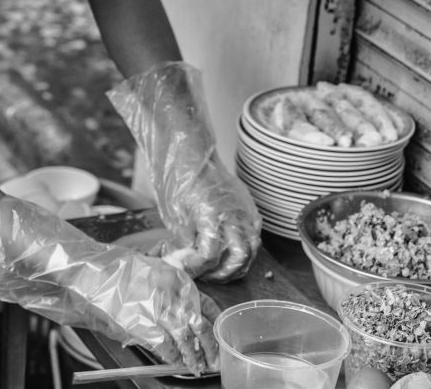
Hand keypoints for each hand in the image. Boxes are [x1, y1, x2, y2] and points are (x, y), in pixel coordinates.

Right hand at [0, 197, 220, 373]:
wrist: (89, 272)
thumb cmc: (115, 269)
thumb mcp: (151, 264)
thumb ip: (171, 277)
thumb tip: (183, 299)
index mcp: (177, 277)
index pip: (207, 304)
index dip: (214, 324)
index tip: (218, 336)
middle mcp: (173, 293)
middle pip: (200, 326)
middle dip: (210, 347)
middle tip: (214, 360)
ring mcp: (159, 310)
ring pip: (187, 340)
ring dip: (194, 357)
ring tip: (197, 367)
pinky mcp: (144, 326)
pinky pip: (166, 347)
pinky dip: (173, 358)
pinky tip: (175, 362)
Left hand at [158, 159, 259, 282]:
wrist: (191, 154)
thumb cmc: (179, 179)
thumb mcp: (176, 214)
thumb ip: (187, 240)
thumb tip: (190, 261)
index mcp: (212, 215)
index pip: (209, 255)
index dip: (195, 267)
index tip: (184, 269)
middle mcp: (234, 215)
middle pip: (238, 257)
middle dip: (221, 273)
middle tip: (205, 275)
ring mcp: (245, 210)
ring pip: (251, 249)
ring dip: (236, 265)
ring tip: (218, 269)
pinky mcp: (249, 207)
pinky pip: (254, 235)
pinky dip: (244, 249)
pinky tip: (229, 253)